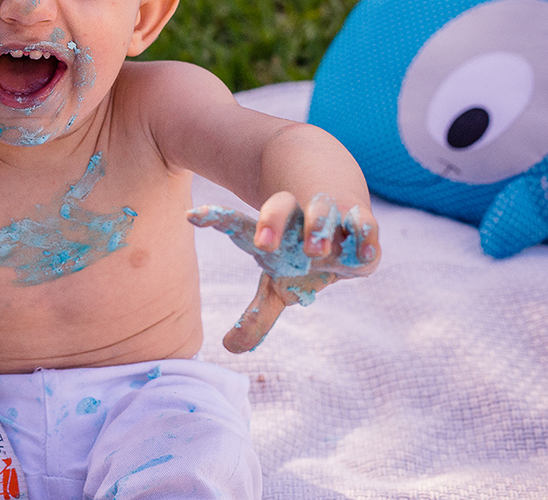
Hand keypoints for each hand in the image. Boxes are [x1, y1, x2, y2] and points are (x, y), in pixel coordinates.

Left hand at [188, 192, 379, 353]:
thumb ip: (256, 317)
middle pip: (279, 208)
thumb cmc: (302, 262)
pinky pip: (364, 224)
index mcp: (271, 232)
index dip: (216, 219)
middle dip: (270, 223)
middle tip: (261, 246)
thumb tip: (228, 347)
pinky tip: (362, 253)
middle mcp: (296, 218)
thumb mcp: (279, 290)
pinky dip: (364, 235)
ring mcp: (329, 217)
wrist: (344, 229)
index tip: (192, 215)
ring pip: (321, 212)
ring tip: (313, 250)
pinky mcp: (362, 224)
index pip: (237, 223)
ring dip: (317, 227)